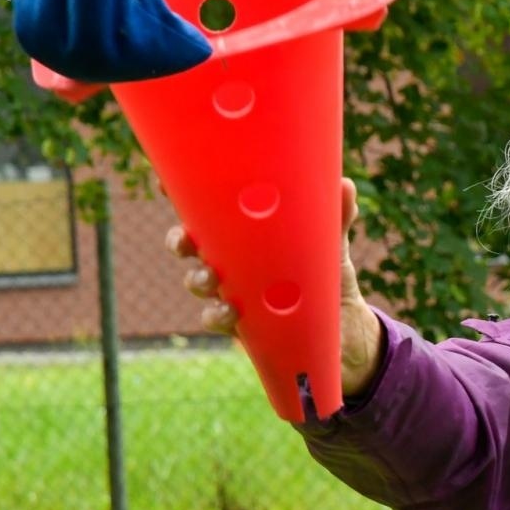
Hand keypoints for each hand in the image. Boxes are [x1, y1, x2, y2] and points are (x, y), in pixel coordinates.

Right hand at [165, 177, 385, 396]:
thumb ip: (336, 216)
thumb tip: (345, 185)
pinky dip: (218, 315)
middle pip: (189, 244)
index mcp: (245, 230)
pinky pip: (217, 318)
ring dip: (197, 280)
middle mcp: (231, 258)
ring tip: (210, 280)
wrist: (342, 327)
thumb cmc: (329, 274)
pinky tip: (230, 312)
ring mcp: (232, 290)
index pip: (206, 207)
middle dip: (179, 240)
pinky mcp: (240, 323)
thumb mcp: (332, 244)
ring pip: (198, 282)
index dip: (180, 193)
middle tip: (186, 240)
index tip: (164, 182)